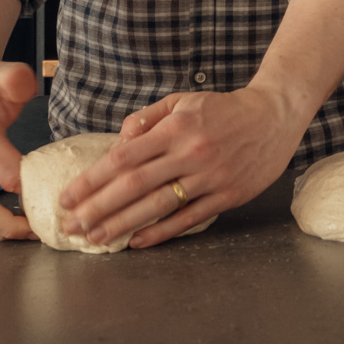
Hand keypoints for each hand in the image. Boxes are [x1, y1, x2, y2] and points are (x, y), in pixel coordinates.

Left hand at [57, 85, 300, 249]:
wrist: (275, 114)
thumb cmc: (225, 108)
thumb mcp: (184, 101)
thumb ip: (148, 118)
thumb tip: (118, 141)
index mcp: (177, 128)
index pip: (124, 157)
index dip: (92, 180)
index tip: (68, 197)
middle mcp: (191, 152)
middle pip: (134, 186)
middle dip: (97, 208)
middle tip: (71, 226)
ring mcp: (210, 177)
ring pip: (157, 205)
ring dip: (121, 224)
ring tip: (95, 238)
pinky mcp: (228, 195)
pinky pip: (189, 218)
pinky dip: (161, 232)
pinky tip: (137, 241)